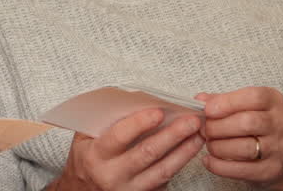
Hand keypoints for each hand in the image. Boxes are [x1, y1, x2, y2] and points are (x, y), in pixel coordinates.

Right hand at [51, 108, 203, 190]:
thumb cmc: (84, 161)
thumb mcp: (84, 140)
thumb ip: (103, 123)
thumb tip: (134, 101)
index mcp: (96, 155)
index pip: (119, 136)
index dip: (140, 123)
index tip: (159, 111)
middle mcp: (112, 175)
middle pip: (147, 153)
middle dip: (173, 135)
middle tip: (191, 121)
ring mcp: (128, 190)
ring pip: (162, 171)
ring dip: (183, 152)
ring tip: (198, 135)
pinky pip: (164, 182)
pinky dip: (178, 166)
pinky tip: (188, 152)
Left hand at [196, 87, 282, 185]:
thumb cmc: (259, 125)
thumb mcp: (246, 106)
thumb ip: (222, 100)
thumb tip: (200, 100)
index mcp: (273, 102)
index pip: (254, 97)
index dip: (227, 102)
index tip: (208, 109)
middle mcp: (279, 124)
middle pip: (247, 123)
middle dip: (218, 126)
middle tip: (205, 129)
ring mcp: (277, 149)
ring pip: (244, 148)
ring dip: (218, 147)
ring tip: (210, 144)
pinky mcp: (270, 170)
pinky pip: (241, 170)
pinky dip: (219, 166)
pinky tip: (209, 160)